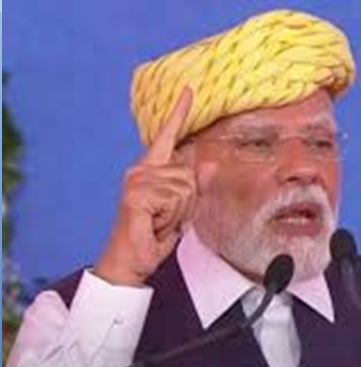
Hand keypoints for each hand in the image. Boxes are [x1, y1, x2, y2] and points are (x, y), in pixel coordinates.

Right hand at [94, 87, 208, 285]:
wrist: (130, 260)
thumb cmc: (151, 234)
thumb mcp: (178, 209)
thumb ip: (190, 186)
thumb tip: (208, 163)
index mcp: (150, 169)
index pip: (167, 137)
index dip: (179, 113)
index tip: (189, 90)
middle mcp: (141, 170)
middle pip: (189, 174)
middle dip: (187, 203)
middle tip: (166, 219)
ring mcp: (137, 180)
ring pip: (185, 188)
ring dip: (179, 213)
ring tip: (159, 222)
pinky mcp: (137, 193)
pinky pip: (174, 200)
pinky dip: (171, 218)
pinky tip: (153, 224)